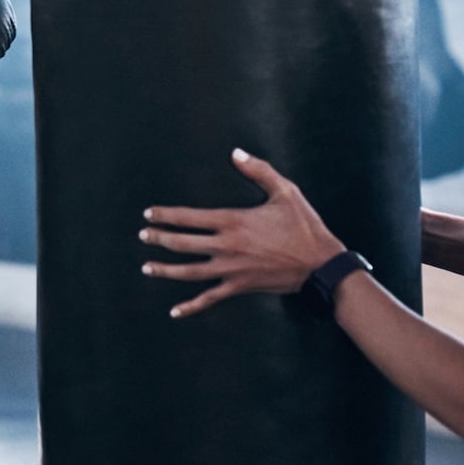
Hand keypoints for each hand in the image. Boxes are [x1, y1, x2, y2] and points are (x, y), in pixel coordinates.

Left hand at [139, 148, 345, 317]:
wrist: (321, 264)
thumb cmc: (304, 227)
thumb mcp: (286, 192)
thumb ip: (259, 170)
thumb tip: (236, 153)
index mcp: (233, 221)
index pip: (189, 217)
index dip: (165, 215)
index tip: (148, 214)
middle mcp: (227, 246)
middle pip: (182, 244)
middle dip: (159, 239)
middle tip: (143, 236)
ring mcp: (231, 269)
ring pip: (189, 272)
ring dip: (165, 270)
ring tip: (146, 267)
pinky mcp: (239, 287)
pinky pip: (209, 298)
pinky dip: (191, 306)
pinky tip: (175, 311)